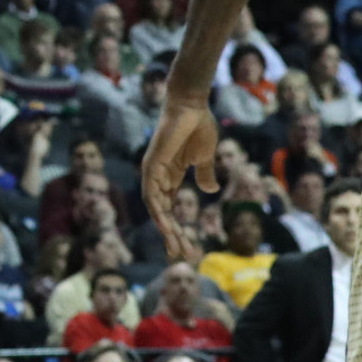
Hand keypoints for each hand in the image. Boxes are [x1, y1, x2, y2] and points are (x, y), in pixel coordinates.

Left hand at [140, 98, 217, 263]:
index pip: (170, 209)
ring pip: (155, 208)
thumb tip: (211, 191)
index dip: (177, 229)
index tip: (189, 248)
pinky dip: (157, 210)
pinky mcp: (151, 164)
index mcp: (171, 177)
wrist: (191, 105)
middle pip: (162, 213)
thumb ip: (204, 175)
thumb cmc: (199, 126)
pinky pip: (150, 193)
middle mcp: (159, 177)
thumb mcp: (204, 157)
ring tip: (176, 247)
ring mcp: (153, 171)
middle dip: (172, 235)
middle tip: (181, 256)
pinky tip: (165, 226)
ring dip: (165, 228)